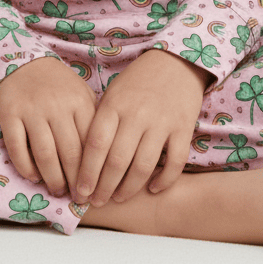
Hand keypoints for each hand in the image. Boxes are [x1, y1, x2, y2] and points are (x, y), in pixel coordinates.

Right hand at [0, 56, 98, 198]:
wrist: (25, 62)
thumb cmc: (59, 85)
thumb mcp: (81, 95)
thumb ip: (93, 120)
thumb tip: (106, 158)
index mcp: (79, 102)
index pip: (91, 143)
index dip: (94, 171)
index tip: (96, 189)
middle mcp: (57, 106)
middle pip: (70, 153)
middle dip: (76, 181)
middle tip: (78, 198)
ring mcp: (32, 110)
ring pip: (45, 155)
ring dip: (53, 179)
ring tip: (58, 190)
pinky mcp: (10, 114)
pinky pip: (18, 148)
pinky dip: (26, 168)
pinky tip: (34, 177)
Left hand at [75, 48, 209, 206]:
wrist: (176, 61)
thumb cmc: (138, 81)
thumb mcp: (113, 94)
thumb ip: (101, 122)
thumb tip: (82, 160)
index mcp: (114, 105)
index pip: (95, 145)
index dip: (86, 173)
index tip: (79, 192)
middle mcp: (137, 114)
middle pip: (117, 161)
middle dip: (103, 187)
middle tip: (96, 202)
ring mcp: (161, 121)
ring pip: (143, 166)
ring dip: (129, 188)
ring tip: (118, 198)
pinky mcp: (183, 127)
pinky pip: (175, 162)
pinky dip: (164, 180)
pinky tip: (153, 188)